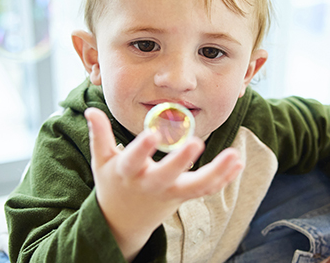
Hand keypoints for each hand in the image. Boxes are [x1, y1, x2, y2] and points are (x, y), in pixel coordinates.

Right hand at [85, 107, 243, 259]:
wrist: (123, 220)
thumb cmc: (113, 183)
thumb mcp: (101, 160)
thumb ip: (99, 134)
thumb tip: (91, 110)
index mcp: (127, 173)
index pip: (133, 160)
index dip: (142, 149)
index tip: (152, 134)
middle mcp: (149, 184)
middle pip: (167, 175)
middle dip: (181, 161)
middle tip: (196, 143)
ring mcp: (169, 193)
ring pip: (195, 187)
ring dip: (217, 172)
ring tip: (234, 156)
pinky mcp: (183, 197)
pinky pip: (206, 190)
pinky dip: (224, 178)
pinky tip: (238, 163)